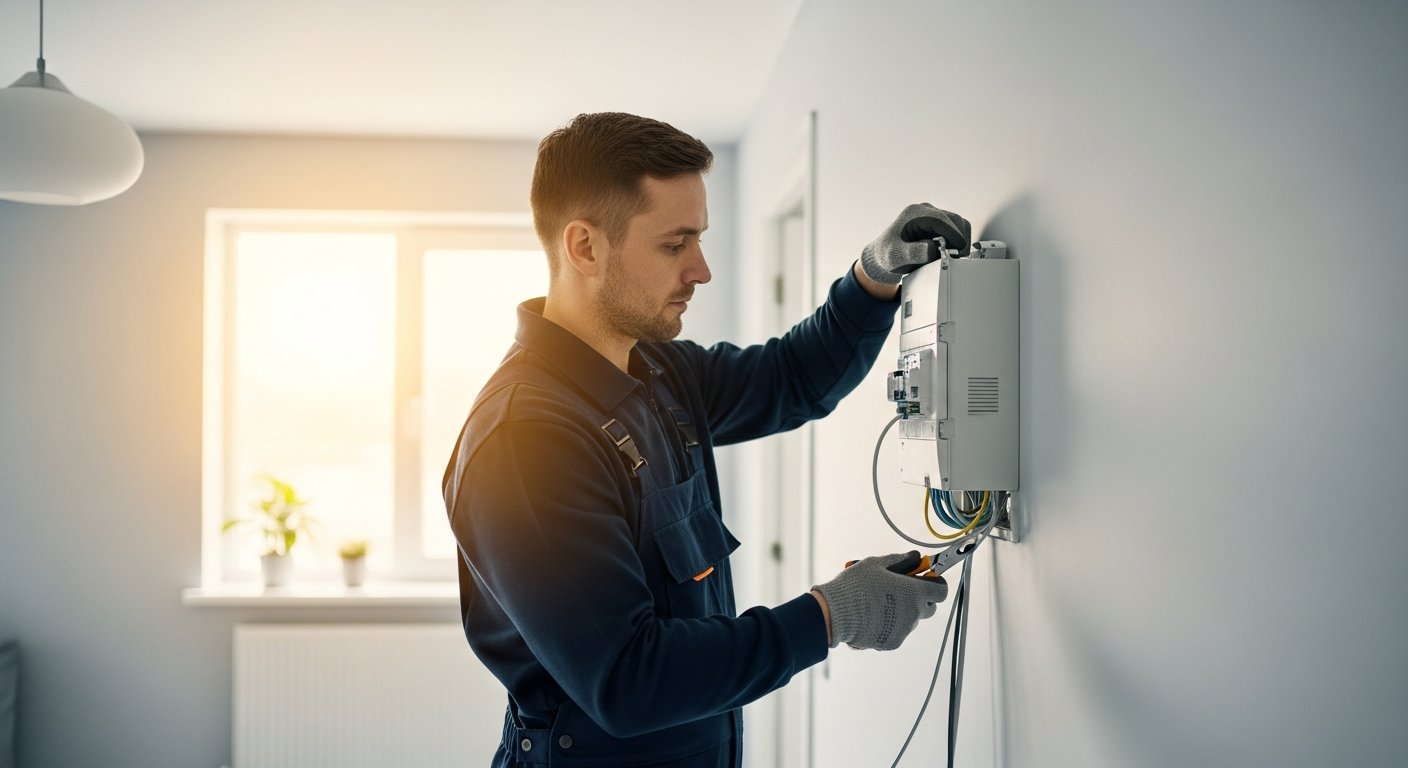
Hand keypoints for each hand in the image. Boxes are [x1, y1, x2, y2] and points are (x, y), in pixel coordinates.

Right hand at [811, 551, 948, 650]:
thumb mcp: (877, 565)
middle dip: (919, 599)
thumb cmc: (856, 585)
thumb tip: (914, 557)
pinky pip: (897, 632)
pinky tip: (872, 617)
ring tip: (879, 604)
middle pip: (929, 607)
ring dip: (903, 612)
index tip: (924, 579)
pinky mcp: (892, 643)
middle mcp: (914, 613)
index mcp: (915, 592)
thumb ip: (900, 560)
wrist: (836, 614)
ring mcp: (904, 630)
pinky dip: (890, 625)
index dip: (934, 583)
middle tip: (900, 590)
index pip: (941, 590)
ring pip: (911, 620)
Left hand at [859, 203, 971, 284]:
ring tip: (953, 256)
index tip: (959, 249)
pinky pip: (955, 230)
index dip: (953, 234)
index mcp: (914, 213)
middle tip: (957, 257)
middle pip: (954, 219)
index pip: (940, 219)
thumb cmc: (888, 255)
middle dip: (959, 238)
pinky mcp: (938, 224)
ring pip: (958, 224)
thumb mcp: (896, 257)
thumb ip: (912, 253)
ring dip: (960, 240)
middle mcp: (926, 210)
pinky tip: (950, 252)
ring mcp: (933, 216)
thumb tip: (932, 248)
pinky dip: (958, 241)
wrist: (884, 255)